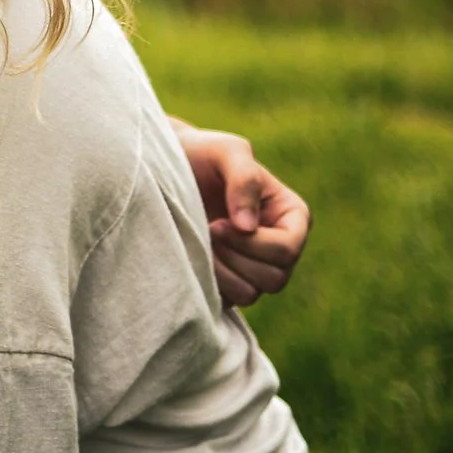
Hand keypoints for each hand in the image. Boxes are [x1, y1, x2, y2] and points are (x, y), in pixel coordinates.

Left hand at [170, 119, 311, 307]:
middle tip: (206, 232)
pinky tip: (191, 257)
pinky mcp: (229, 280)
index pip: (288, 248)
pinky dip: (208, 285)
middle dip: (236, 258)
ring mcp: (254, 266)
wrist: (162, 168)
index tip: (217, 224)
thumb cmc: (200, 154)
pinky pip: (228, 301)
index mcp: (290, 216)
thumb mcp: (226, 151)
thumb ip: (244, 179)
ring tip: (198, 244)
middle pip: (275, 277)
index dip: (253, 243)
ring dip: (221, 273)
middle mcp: (278, 245)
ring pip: (252, 293)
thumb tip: (248, 227)